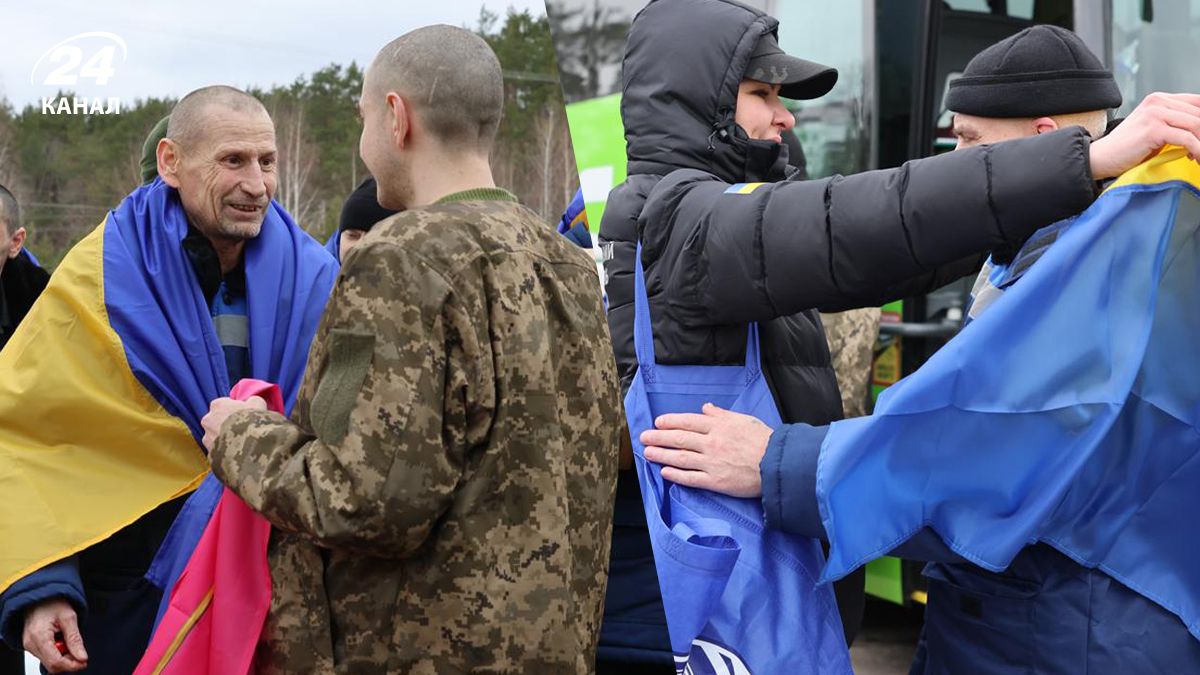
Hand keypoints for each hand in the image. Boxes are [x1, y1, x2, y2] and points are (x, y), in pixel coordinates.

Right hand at [22, 598, 86, 672]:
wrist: (39, 595)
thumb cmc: (52, 602)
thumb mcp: (69, 617)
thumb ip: (75, 639)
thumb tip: (82, 657)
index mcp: (39, 637)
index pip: (55, 662)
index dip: (72, 666)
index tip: (84, 662)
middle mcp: (30, 644)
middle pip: (51, 666)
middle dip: (69, 663)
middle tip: (81, 653)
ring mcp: (29, 645)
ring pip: (49, 662)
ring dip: (64, 657)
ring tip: (70, 642)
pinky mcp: (31, 645)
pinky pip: (46, 656)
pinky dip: (57, 653)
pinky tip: (62, 642)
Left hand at [201, 396, 265, 449]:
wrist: (249, 445)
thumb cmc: (252, 420)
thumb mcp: (258, 403)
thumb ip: (252, 400)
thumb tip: (252, 402)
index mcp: (217, 405)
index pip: (223, 404)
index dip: (233, 409)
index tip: (242, 414)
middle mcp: (207, 419)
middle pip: (216, 420)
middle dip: (226, 423)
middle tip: (241, 428)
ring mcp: (207, 437)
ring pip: (215, 436)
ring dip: (224, 438)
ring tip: (240, 443)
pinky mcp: (209, 452)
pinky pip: (216, 450)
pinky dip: (224, 450)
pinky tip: (236, 452)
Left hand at [640, 403, 772, 497]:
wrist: (778, 464)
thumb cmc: (764, 440)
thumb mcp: (744, 420)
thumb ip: (722, 414)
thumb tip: (706, 408)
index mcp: (719, 426)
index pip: (688, 421)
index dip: (670, 421)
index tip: (658, 422)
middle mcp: (711, 443)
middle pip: (679, 438)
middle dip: (658, 437)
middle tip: (643, 437)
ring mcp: (712, 463)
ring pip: (680, 457)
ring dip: (661, 454)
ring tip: (648, 453)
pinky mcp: (716, 481)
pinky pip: (691, 478)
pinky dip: (675, 475)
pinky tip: (664, 472)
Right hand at [1089, 92, 1199, 178]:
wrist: (1100, 158)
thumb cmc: (1125, 150)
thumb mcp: (1154, 131)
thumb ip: (1174, 125)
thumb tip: (1198, 133)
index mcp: (1159, 99)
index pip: (1197, 103)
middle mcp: (1157, 101)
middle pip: (1199, 114)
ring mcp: (1154, 114)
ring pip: (1196, 125)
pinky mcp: (1153, 129)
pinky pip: (1187, 139)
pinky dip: (1197, 150)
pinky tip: (1195, 159)